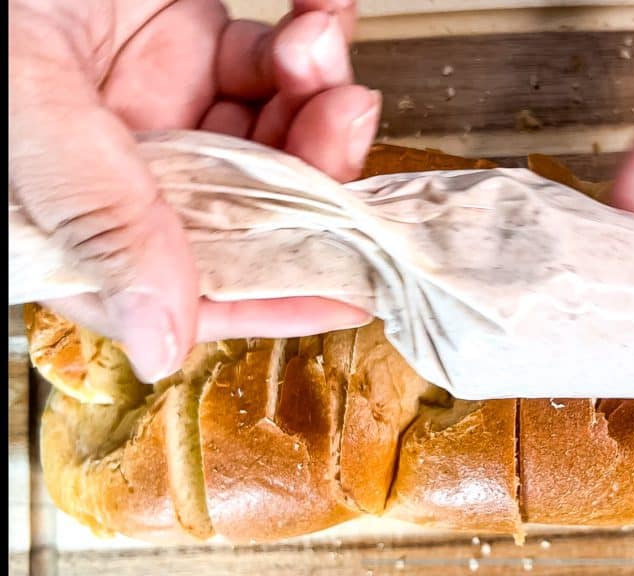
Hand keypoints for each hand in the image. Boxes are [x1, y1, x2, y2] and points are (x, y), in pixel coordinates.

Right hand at [11, 0, 377, 381]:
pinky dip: (310, 34)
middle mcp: (129, 175)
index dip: (278, 294)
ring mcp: (166, 108)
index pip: (190, 289)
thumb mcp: (27, 106)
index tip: (354, 285)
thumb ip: (100, 215)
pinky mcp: (189, 45)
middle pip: (256, 207)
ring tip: (315, 41)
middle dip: (316, 165)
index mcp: (76, 220)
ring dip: (316, 90)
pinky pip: (268, 59)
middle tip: (342, 113)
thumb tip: (163, 343)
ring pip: (276, 132)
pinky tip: (321, 8)